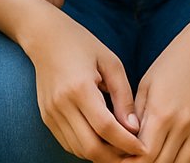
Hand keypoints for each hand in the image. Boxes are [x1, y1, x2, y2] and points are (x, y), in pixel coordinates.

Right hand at [18, 3, 144, 160]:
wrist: (45, 38)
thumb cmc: (83, 45)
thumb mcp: (111, 63)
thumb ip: (123, 96)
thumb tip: (134, 128)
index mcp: (80, 88)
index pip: (105, 127)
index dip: (126, 143)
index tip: (144, 148)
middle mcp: (61, 104)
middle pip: (90, 147)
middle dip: (115, 157)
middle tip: (134, 156)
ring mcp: (51, 114)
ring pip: (78, 149)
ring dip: (101, 156)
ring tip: (122, 151)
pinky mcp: (47, 118)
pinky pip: (68, 143)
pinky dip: (86, 149)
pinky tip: (103, 144)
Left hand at [130, 21, 189, 162]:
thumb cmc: (173, 62)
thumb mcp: (147, 85)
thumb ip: (136, 117)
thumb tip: (126, 143)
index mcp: (161, 112)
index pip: (144, 155)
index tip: (124, 161)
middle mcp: (182, 123)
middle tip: (136, 161)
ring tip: (156, 160)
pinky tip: (178, 160)